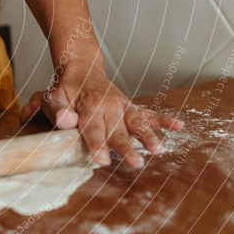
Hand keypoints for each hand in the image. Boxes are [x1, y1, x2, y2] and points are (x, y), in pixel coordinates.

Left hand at [19, 65, 183, 167]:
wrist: (82, 69)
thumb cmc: (66, 89)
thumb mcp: (54, 96)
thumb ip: (58, 110)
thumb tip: (66, 121)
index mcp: (89, 106)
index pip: (93, 129)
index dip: (97, 145)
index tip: (103, 160)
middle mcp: (109, 106)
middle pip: (118, 131)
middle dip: (127, 147)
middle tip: (135, 163)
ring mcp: (123, 107)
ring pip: (137, 123)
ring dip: (148, 136)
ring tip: (158, 149)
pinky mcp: (132, 107)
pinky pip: (150, 113)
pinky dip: (164, 119)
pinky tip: (179, 126)